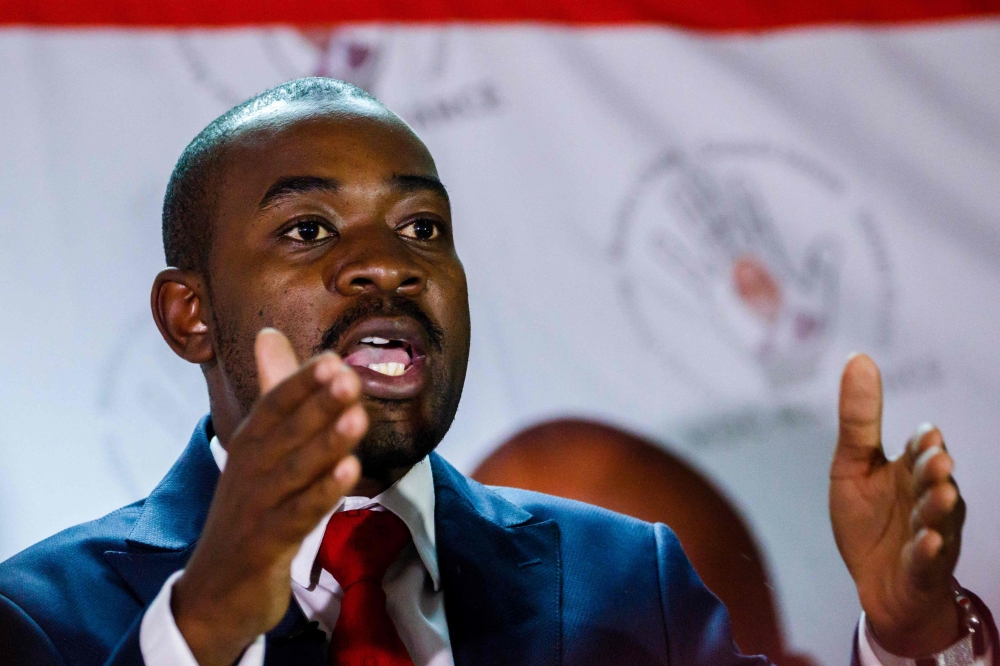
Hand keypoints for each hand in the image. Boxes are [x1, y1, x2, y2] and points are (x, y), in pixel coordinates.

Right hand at [171, 328, 366, 665]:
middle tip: (348, 379)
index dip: (301, 382)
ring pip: (295, 470)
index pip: (274, 404)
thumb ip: (274, 392)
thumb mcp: (259, 448)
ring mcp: (256, 507)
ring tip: (357, 418)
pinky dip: (322, 494)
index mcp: (250, 442)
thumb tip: (269, 333)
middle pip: (286, 432)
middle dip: (318, 405)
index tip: (333, 359)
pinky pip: (298, 515)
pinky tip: (349, 473)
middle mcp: (249, 469)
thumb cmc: (250, 508)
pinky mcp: (265, 544)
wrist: (216, 589)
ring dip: (326, 444)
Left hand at [830, 354, 964, 656]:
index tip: (926, 432)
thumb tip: (858, 357)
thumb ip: (858, 419)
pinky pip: (929, 560)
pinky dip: (929, 550)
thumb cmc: (870, 519)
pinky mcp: (924, 569)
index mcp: (910, 470)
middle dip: (935, 469)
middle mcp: (927, 498)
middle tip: (937, 458)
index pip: (919, 449)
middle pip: (934, 480)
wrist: (878, 584)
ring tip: (942, 492)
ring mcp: (930, 534)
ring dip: (939, 506)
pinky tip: (928, 541)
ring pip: (938, 518)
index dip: (923, 443)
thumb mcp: (852, 465)